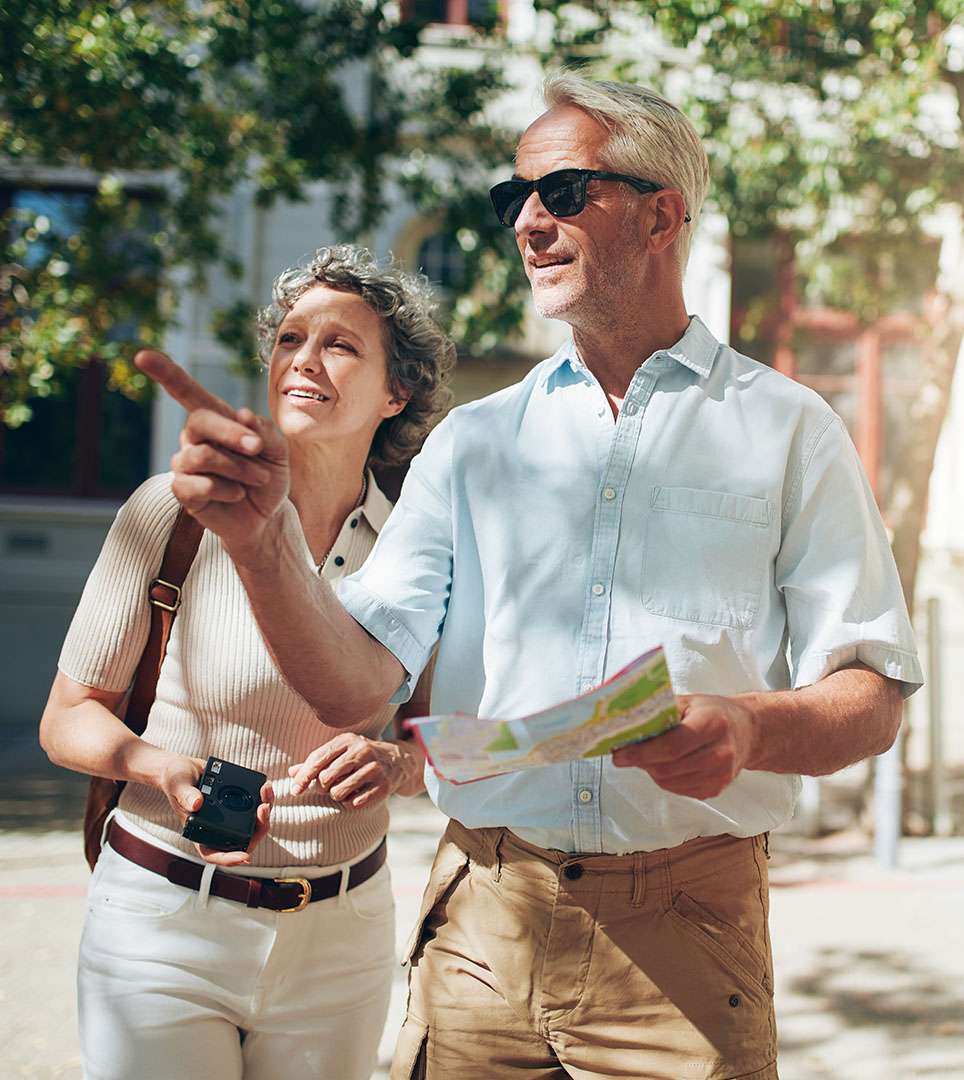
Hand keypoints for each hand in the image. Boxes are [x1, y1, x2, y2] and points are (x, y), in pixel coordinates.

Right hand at [134, 350, 289, 558]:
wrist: (267, 516)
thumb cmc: (267, 477)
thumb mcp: (277, 451)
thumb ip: (264, 431)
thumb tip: (242, 414)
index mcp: (214, 419)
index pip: (186, 392)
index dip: (165, 373)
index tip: (142, 355)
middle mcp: (193, 437)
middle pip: (200, 421)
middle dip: (234, 435)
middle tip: (257, 449)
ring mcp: (185, 464)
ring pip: (203, 456)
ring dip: (239, 468)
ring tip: (257, 478)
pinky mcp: (182, 491)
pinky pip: (198, 485)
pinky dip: (228, 490)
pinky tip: (237, 495)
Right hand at [156, 753, 273, 866]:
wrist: (184, 765)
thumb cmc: (175, 780)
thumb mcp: (177, 785)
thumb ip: (185, 795)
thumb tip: (197, 804)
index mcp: (200, 832)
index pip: (214, 854)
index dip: (230, 859)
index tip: (244, 857)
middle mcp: (218, 828)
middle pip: (243, 840)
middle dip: (258, 828)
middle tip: (263, 809)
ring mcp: (230, 816)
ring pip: (254, 823)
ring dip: (265, 813)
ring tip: (266, 792)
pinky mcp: (238, 801)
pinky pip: (255, 805)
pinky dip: (264, 798)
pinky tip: (265, 786)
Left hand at [288, 733, 410, 808]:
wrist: (398, 761)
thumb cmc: (360, 757)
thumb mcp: (340, 753)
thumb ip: (316, 762)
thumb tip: (291, 773)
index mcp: (348, 740)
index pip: (318, 758)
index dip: (304, 776)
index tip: (295, 790)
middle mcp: (362, 751)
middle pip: (326, 777)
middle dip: (322, 787)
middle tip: (329, 787)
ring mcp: (374, 768)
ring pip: (338, 792)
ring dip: (337, 795)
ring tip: (344, 789)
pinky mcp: (383, 785)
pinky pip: (354, 803)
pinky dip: (350, 803)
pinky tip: (356, 795)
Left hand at [611, 694, 755, 799]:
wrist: (747, 731)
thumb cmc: (714, 712)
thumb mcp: (689, 701)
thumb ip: (660, 712)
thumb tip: (625, 724)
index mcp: (713, 724)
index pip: (672, 746)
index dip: (641, 752)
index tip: (618, 754)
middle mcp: (721, 753)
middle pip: (668, 767)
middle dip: (641, 762)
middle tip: (624, 754)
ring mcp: (721, 775)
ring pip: (670, 782)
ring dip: (651, 770)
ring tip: (648, 756)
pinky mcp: (716, 789)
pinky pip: (679, 790)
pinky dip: (665, 779)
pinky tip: (666, 764)